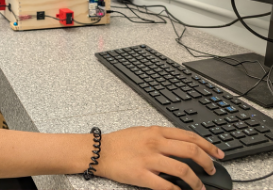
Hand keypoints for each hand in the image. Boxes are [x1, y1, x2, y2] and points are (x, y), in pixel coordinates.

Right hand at [94, 126, 223, 189]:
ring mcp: (149, 159)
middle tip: (212, 170)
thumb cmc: (117, 142)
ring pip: (183, 170)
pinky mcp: (141, 175)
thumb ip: (161, 137)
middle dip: (207, 163)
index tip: (218, 154)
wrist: (97, 151)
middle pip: (191, 151)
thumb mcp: (141, 132)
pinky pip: (166, 185)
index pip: (190, 136)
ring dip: (196, 181)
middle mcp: (155, 144)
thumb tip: (181, 145)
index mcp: (157, 132)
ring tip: (200, 187)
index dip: (209, 146)